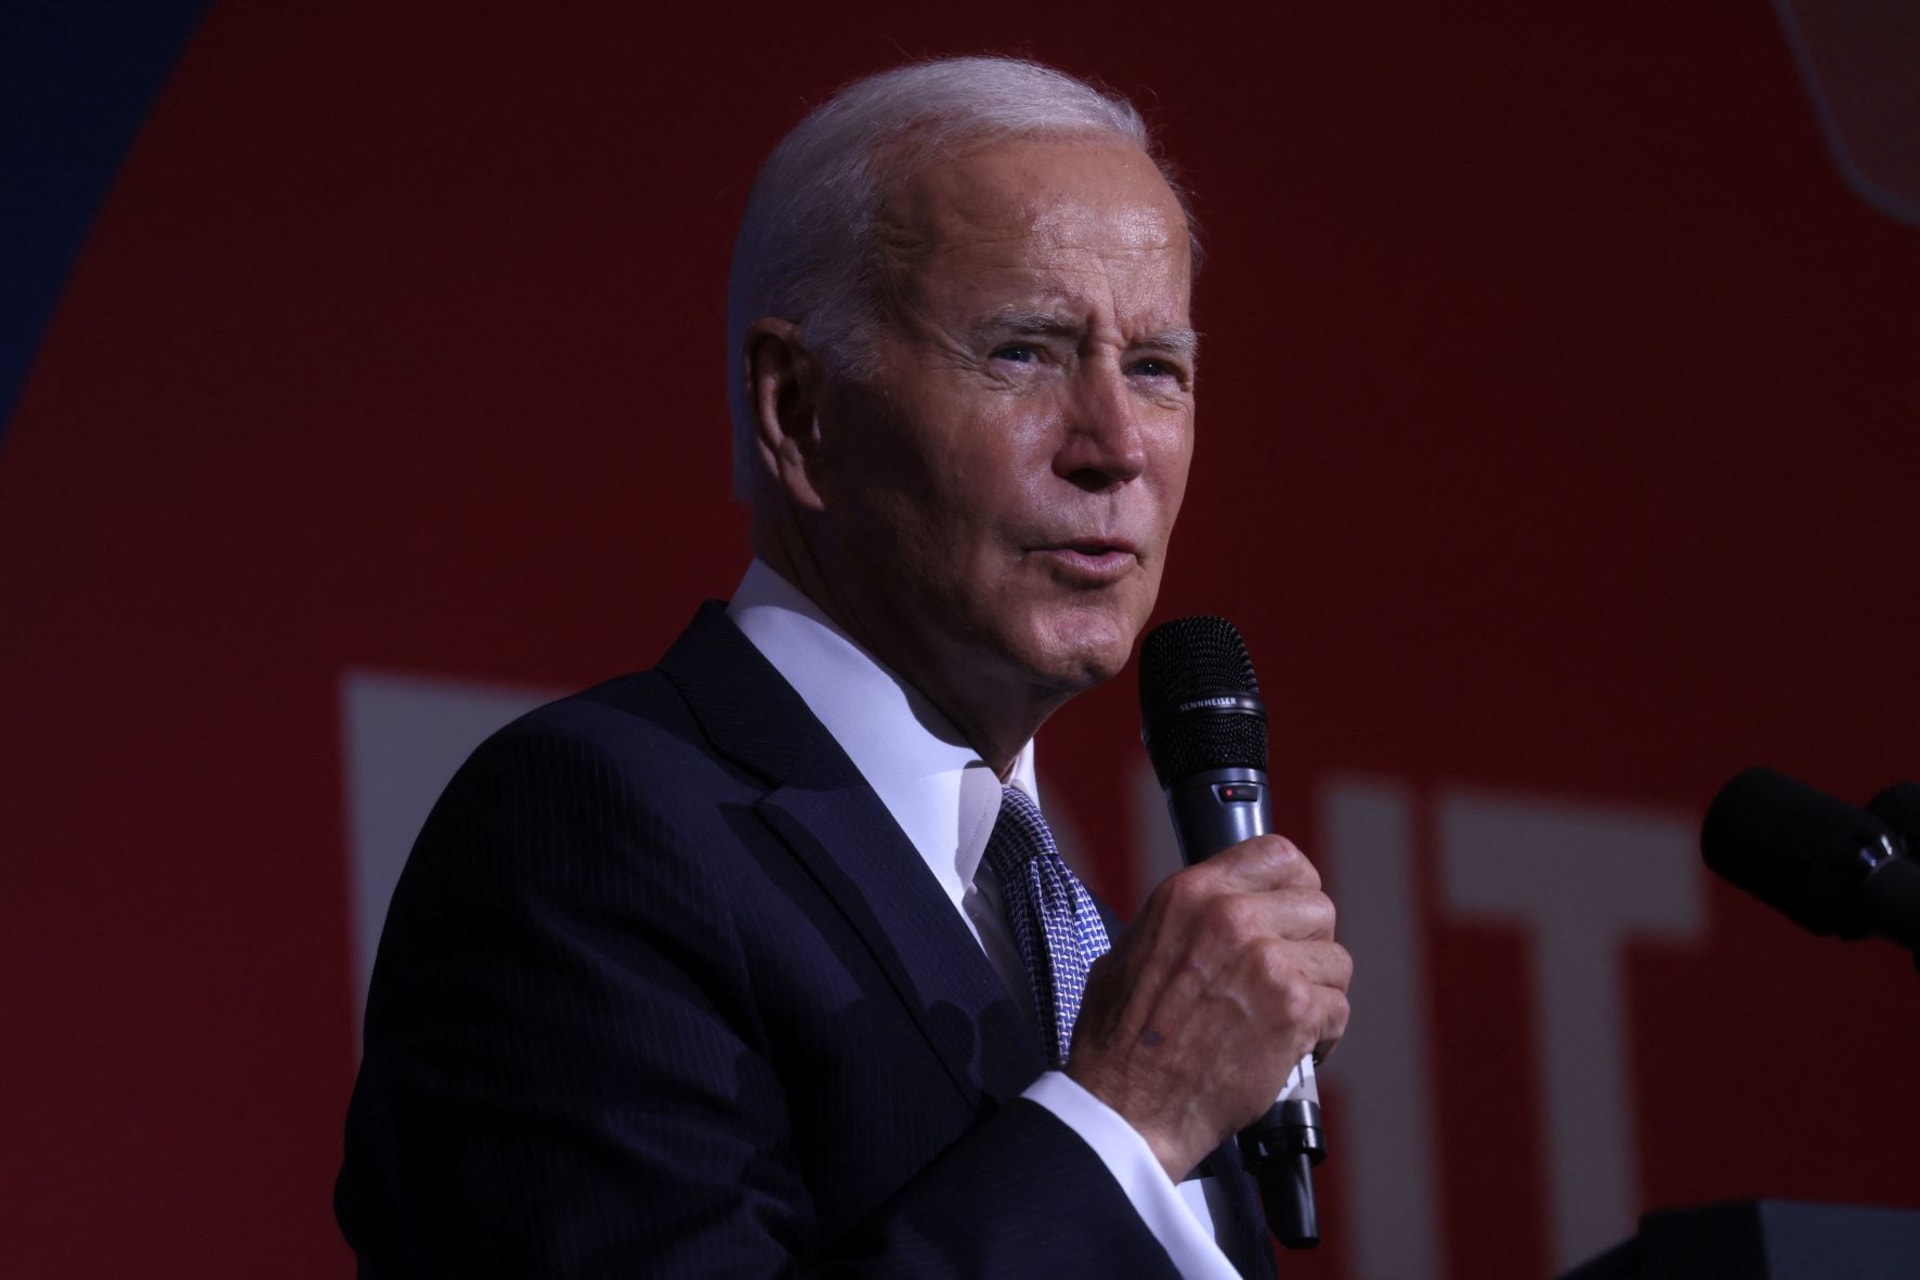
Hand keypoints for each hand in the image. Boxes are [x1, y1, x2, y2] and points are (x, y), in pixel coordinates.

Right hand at [1065, 834, 1350, 1181]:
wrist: (1127, 1108)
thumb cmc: (1121, 1043)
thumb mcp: (1130, 953)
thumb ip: (1183, 924)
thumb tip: (1213, 915)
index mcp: (1190, 895)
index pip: (1276, 855)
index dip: (1293, 885)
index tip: (1292, 909)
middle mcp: (1232, 917)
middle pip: (1317, 906)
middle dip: (1308, 944)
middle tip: (1288, 976)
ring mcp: (1267, 962)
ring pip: (1335, 960)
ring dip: (1318, 991)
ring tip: (1285, 1019)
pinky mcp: (1294, 1011)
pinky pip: (1338, 1008)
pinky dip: (1322, 1035)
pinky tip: (1292, 1050)